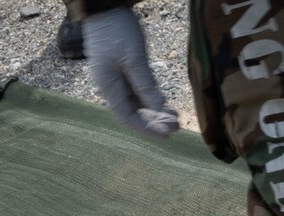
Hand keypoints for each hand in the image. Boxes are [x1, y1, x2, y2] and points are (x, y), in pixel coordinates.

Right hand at [82, 8, 177, 137]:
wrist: (106, 6)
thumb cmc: (116, 30)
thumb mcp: (133, 57)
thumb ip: (144, 84)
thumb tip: (158, 108)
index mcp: (108, 87)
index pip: (127, 117)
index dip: (146, 128)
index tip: (165, 135)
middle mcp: (111, 86)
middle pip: (134, 112)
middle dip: (154, 121)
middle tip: (177, 126)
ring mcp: (117, 78)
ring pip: (138, 102)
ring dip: (156, 111)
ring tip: (175, 117)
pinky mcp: (125, 68)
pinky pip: (139, 90)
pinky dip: (152, 98)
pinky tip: (165, 104)